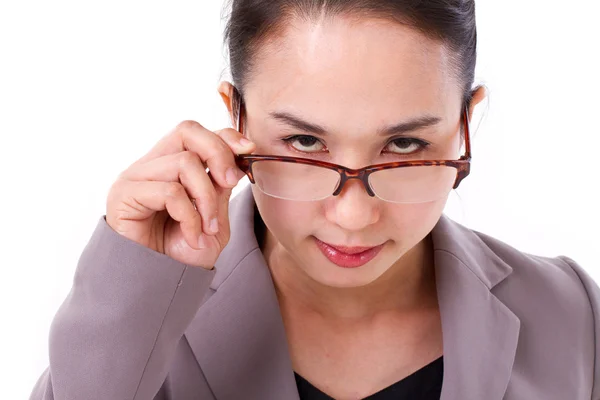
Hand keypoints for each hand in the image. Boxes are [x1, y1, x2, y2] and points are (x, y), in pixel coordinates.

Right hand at [106, 120, 254, 268]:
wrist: (161, 284)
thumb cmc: (184, 252)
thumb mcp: (214, 216)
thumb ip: (220, 185)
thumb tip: (239, 155)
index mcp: (170, 164)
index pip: (195, 132)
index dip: (224, 136)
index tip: (248, 150)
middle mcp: (151, 165)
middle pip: (187, 131)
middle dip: (218, 153)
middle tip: (232, 182)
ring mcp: (135, 177)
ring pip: (184, 163)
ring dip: (206, 198)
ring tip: (208, 228)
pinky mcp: (124, 195)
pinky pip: (170, 192)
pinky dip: (189, 216)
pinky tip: (191, 236)